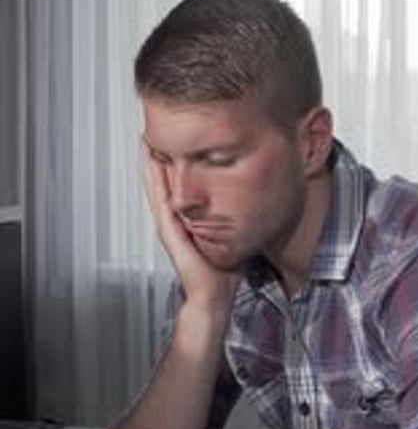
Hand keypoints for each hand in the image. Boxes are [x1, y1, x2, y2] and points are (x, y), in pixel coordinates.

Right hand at [142, 140, 238, 310]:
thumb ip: (236, 219)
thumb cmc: (223, 274)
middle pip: (164, 182)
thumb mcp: (232, 236)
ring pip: (158, 187)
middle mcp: (177, 221)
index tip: (180, 140)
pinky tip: (153, 164)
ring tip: (149, 140)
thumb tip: (256, 201)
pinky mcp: (170, 231)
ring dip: (152, 164)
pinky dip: (155, 181)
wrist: (214, 297)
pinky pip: (161, 200)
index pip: (180, 185)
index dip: (177, 163)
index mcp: (190, 221)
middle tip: (156, 131)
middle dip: (162, 157)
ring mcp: (171, 225)